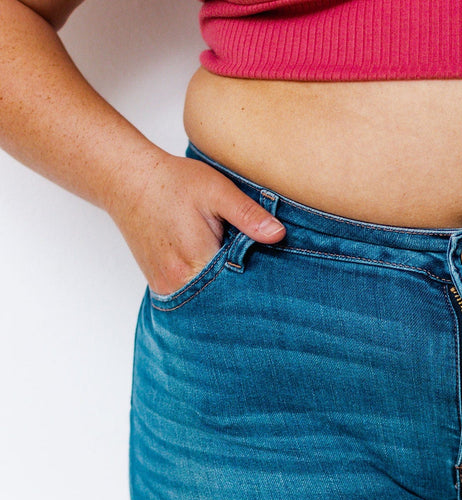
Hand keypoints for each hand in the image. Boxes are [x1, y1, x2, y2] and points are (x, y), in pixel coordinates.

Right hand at [106, 151, 284, 295]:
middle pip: (224, 300)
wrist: (128, 180)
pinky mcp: (160, 286)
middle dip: (243, 293)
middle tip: (262, 282)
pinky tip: (216, 275)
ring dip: (224, 292)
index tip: (274, 280)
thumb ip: (248, 215)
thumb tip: (279, 235)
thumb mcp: (217, 191)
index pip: (240, 289)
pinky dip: (207, 291)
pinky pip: (191, 298)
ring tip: (236, 275)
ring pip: (207, 302)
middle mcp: (178, 282)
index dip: (260, 285)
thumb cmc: (173, 182)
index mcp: (197, 262)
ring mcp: (166, 287)